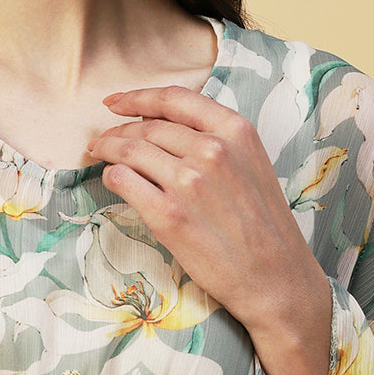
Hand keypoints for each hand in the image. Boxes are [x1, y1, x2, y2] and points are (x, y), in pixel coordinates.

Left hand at [87, 85, 323, 331]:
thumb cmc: (264, 225)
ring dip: (107, 149)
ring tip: (98, 153)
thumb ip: (216, 140)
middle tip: (104, 139)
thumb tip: (162, 126)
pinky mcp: (168, 215)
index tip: (116, 102)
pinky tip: (112, 179)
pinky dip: (111, 175)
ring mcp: (188, 182)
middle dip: (119, 129)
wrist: (274, 277)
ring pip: (129, 150)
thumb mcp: (252, 163)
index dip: (138, 97)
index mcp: (235, 130)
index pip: (174, 99)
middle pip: (148, 126)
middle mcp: (211, 150)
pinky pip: (123, 180)